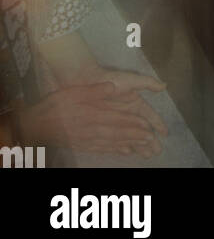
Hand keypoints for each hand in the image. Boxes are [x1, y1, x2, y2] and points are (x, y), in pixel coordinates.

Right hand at [18, 83, 162, 156]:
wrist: (37, 124)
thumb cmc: (56, 104)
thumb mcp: (74, 92)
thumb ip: (94, 90)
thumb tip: (112, 86)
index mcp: (92, 116)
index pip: (118, 121)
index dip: (134, 125)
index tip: (148, 127)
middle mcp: (92, 130)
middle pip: (118, 134)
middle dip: (136, 138)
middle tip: (152, 141)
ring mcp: (88, 140)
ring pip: (112, 143)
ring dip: (130, 145)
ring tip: (144, 147)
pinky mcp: (83, 145)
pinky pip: (102, 149)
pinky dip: (115, 151)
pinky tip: (125, 152)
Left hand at [75, 68, 167, 150]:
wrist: (89, 82)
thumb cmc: (111, 80)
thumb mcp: (132, 80)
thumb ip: (148, 83)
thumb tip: (164, 86)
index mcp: (136, 103)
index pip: (150, 116)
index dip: (158, 124)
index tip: (165, 133)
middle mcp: (129, 113)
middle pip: (143, 130)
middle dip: (151, 140)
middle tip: (158, 151)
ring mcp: (118, 120)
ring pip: (132, 136)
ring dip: (140, 145)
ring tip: (147, 155)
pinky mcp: (108, 125)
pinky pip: (119, 138)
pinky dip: (125, 146)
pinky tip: (129, 152)